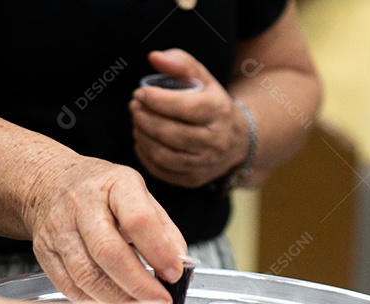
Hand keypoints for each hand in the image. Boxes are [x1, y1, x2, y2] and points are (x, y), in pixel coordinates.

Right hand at [26, 154, 187, 303]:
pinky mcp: (45, 252)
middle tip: (159, 302)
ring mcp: (59, 229)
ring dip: (117, 299)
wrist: (50, 183)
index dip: (159, 252)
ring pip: (86, 274)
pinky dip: (93, 302)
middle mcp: (82, 204)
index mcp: (115, 185)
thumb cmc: (102, 192)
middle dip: (139, 285)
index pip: (138, 220)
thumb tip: (182, 265)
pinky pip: (69, 285)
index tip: (174, 274)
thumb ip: (164, 231)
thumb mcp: (140, 197)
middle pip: (109, 252)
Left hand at [130, 49, 248, 188]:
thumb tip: (154, 57)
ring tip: (137, 122)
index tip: (140, 93)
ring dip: (143, 137)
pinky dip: (145, 155)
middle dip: (145, 119)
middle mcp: (215, 141)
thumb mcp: (203, 78)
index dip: (157, 101)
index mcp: (219, 112)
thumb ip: (180, 63)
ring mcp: (205, 164)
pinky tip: (141, 140)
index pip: (185, 108)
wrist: (236, 140)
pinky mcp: (194, 179)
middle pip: (171, 134)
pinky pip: (162, 170)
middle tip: (133, 107)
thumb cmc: (211, 103)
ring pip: (164, 155)